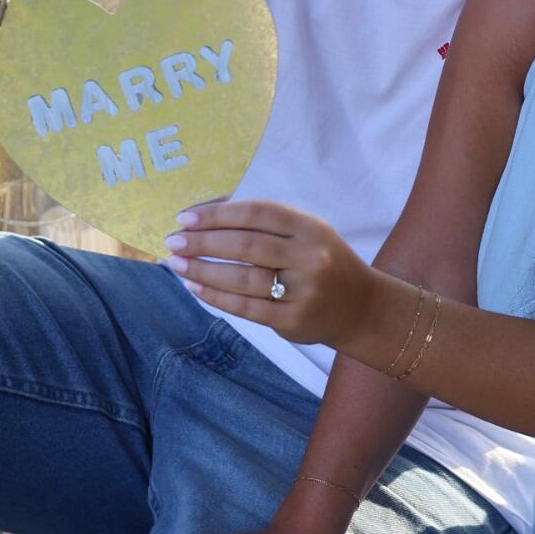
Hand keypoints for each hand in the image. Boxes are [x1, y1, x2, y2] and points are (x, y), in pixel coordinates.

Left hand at [165, 200, 377, 347]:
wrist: (361, 308)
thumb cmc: (322, 262)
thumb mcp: (306, 232)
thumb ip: (264, 222)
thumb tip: (206, 212)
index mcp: (311, 227)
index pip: (257, 214)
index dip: (218, 214)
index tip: (185, 217)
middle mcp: (310, 257)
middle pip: (247, 245)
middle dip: (203, 242)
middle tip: (173, 241)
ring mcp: (303, 291)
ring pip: (243, 279)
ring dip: (203, 270)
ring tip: (177, 264)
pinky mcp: (292, 321)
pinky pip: (246, 307)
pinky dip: (215, 296)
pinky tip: (195, 287)